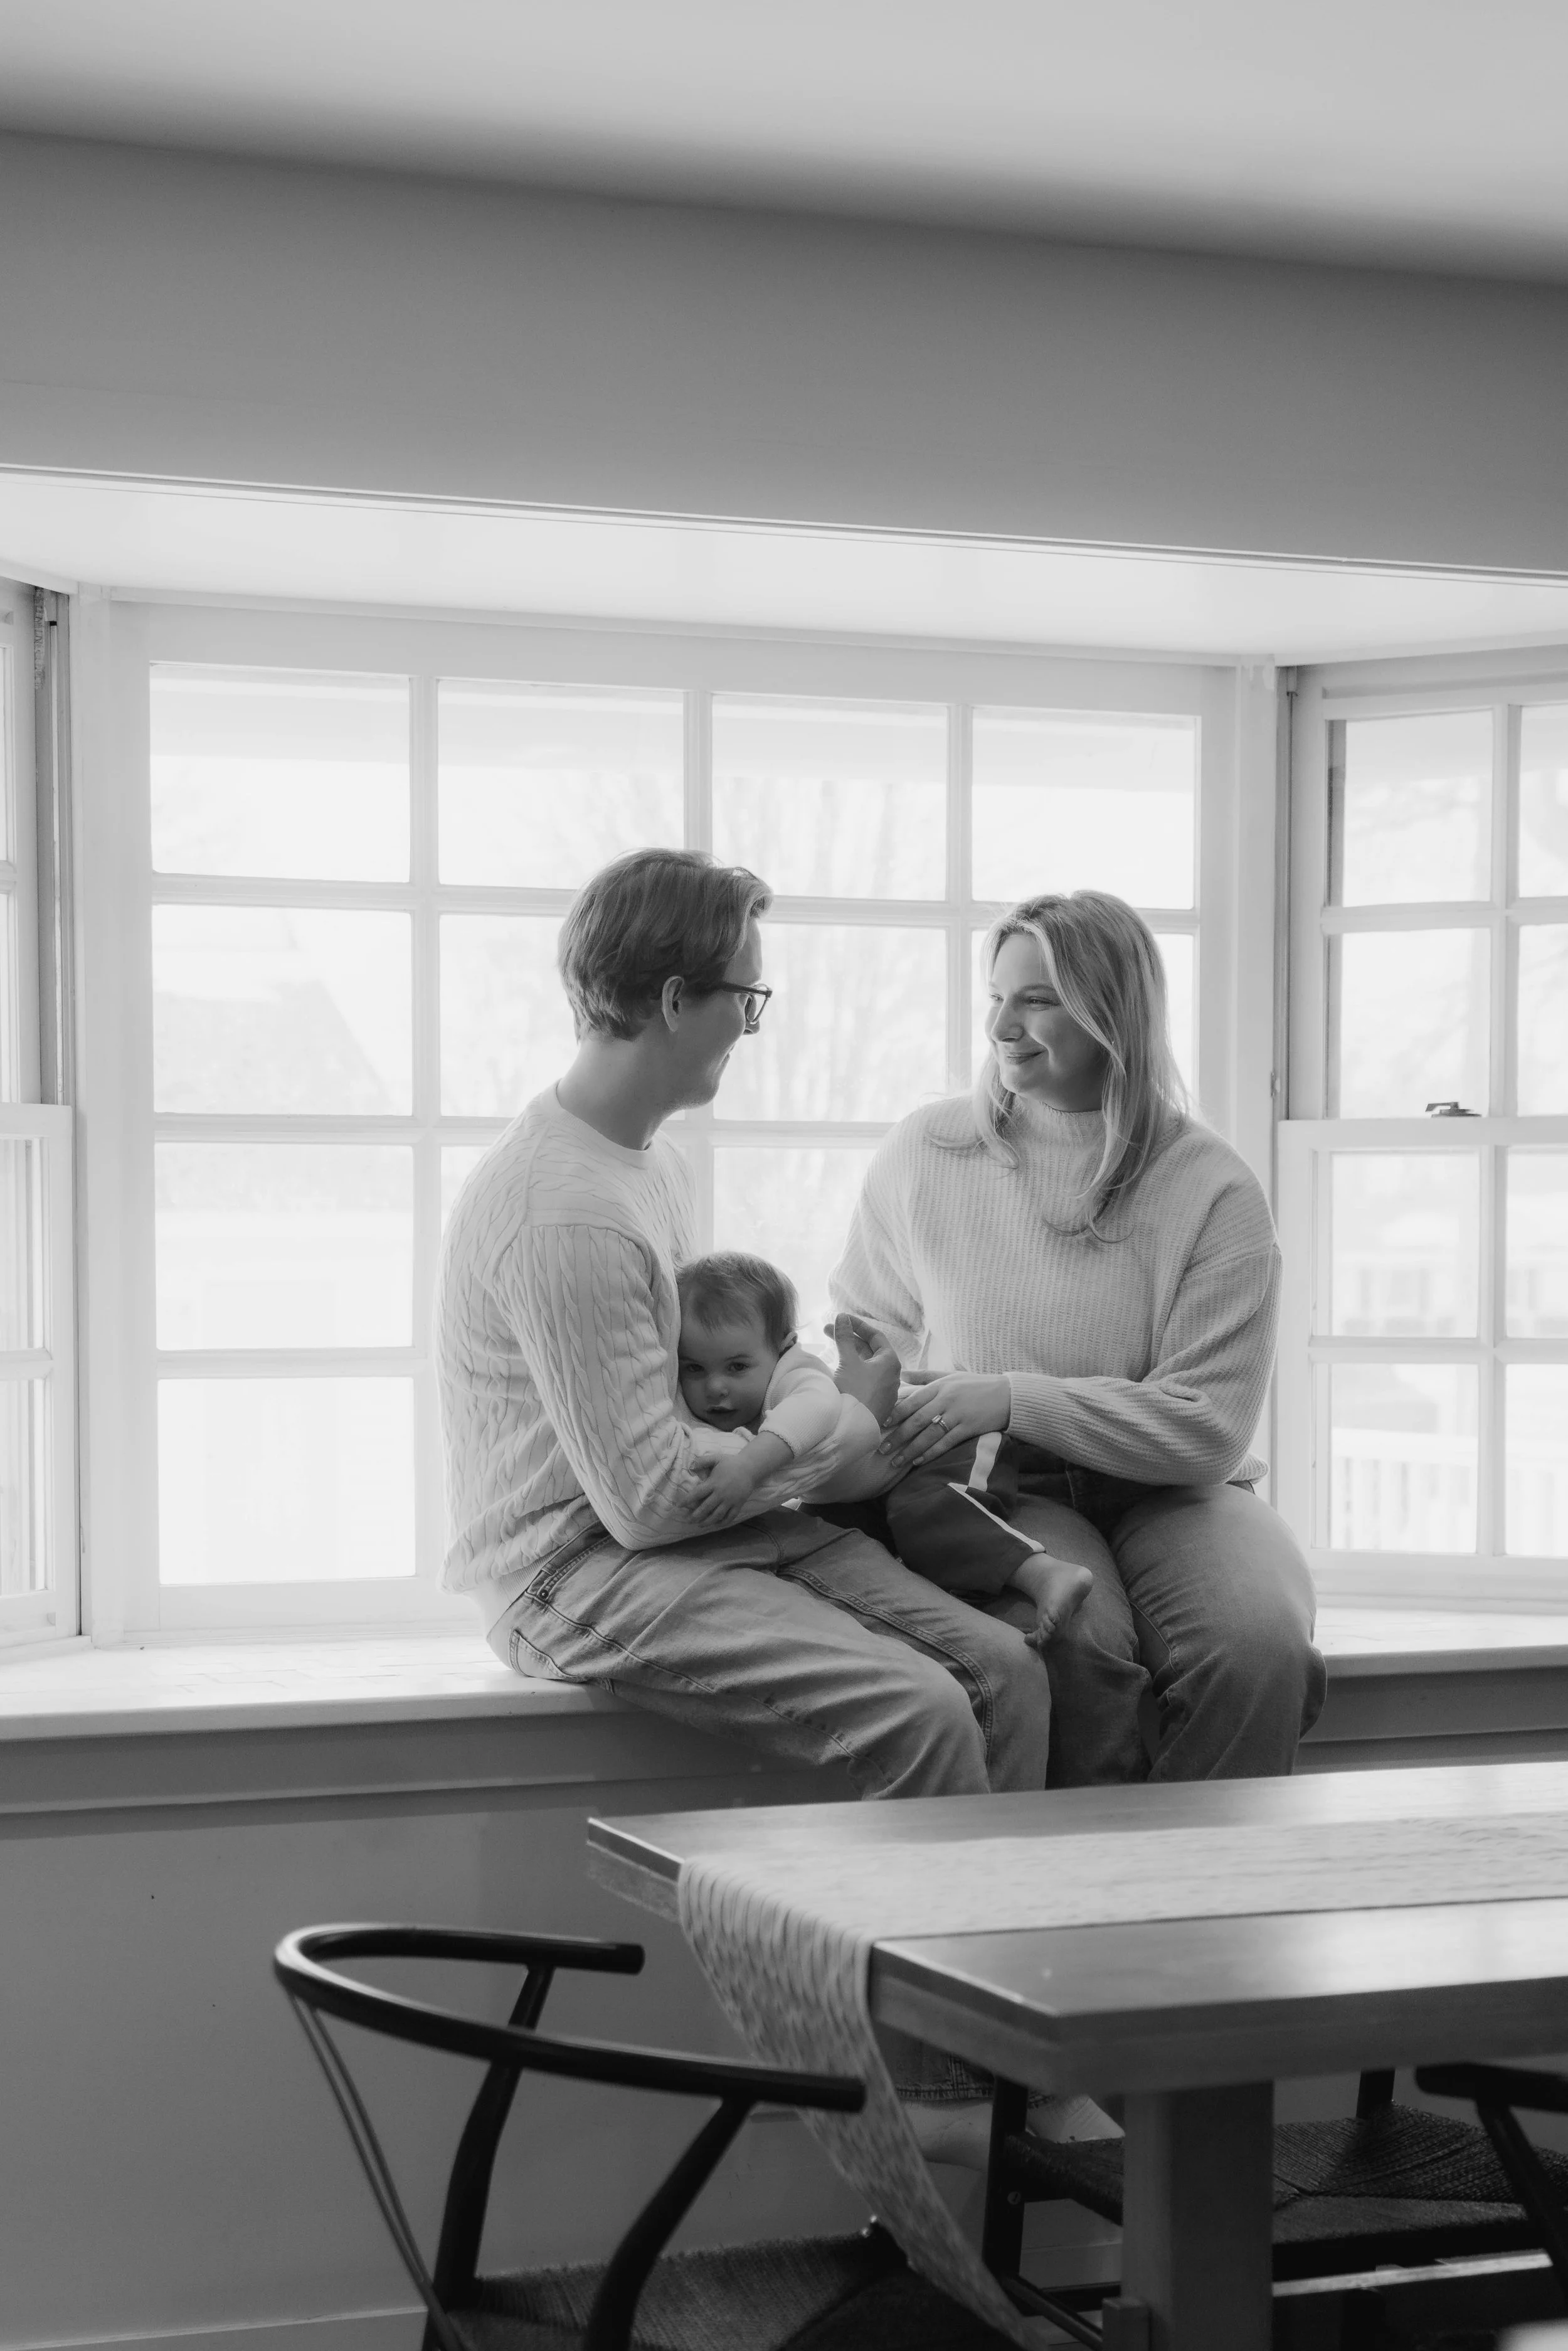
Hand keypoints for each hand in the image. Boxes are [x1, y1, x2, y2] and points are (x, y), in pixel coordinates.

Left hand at [686, 1453, 761, 1527]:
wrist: (751, 1468)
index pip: (697, 1494)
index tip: (678, 1506)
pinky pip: (729, 1517)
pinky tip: (716, 1524)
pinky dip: (722, 1522)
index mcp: (714, 1483)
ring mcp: (730, 1501)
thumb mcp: (716, 1458)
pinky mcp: (738, 1504)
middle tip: (687, 1520)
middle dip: (695, 1516)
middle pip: (705, 1508)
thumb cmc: (731, 1463)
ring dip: (707, 1521)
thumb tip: (690, 1466)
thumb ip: (703, 1461)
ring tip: (699, 1525)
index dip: (687, 1501)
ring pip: (716, 1515)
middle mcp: (721, 1494)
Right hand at [826, 1312, 900, 1427]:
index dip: (857, 1325)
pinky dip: (854, 1368)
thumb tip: (841, 1317)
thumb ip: (844, 1338)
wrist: (855, 1427)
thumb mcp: (848, 1362)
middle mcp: (892, 1374)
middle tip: (827, 1330)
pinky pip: (866, 1378)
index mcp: (890, 1361)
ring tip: (832, 1347)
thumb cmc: (855, 1391)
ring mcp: (885, 1389)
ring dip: (850, 1353)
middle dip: (848, 1339)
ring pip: (867, 1365)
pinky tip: (840, 1367)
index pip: (875, 1335)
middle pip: (870, 1350)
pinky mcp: (876, 1400)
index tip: (840, 1319)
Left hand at [880, 1370, 1010, 1473]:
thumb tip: (902, 1374)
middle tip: (882, 1449)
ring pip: (928, 1435)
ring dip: (910, 1450)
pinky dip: (931, 1453)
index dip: (895, 1414)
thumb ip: (925, 1376)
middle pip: (916, 1420)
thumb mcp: (951, 1375)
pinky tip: (919, 1461)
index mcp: (940, 1386)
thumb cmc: (977, 1385)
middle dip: (897, 1437)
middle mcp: (946, 1399)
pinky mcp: (968, 1428)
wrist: (1008, 1395)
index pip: (912, 1400)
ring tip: (896, 1461)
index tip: (882, 1424)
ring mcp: (957, 1414)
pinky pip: (946, 1443)